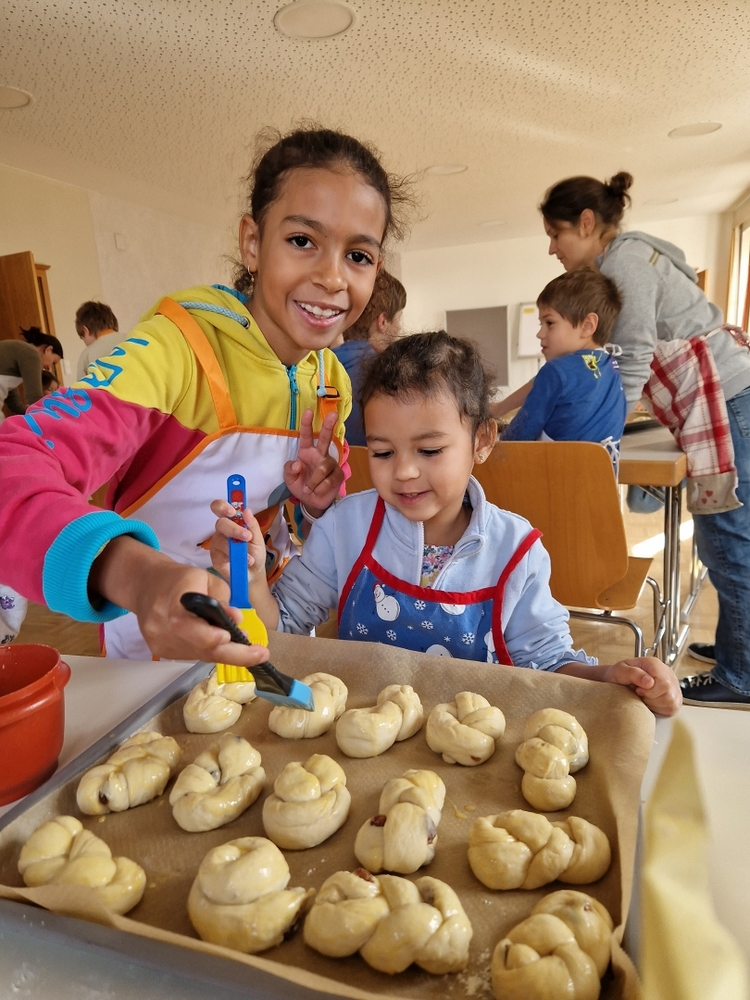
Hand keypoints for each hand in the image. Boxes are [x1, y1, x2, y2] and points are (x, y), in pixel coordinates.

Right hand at [89, 536, 269, 666]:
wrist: (147, 586)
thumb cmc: (179, 580)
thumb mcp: (205, 579)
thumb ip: (222, 599)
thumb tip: (237, 620)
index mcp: (172, 605)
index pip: (193, 628)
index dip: (212, 636)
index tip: (235, 637)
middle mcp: (163, 628)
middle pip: (201, 649)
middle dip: (234, 654)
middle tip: (260, 654)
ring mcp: (160, 643)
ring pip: (200, 655)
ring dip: (223, 652)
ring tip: (244, 646)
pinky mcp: (161, 651)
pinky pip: (191, 655)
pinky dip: (208, 650)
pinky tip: (218, 642)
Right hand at [209, 499, 266, 584]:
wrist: (254, 573)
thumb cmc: (254, 553)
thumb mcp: (258, 539)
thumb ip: (252, 525)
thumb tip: (247, 510)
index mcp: (232, 522)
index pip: (220, 508)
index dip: (222, 506)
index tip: (232, 511)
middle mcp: (222, 531)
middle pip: (220, 523)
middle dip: (234, 529)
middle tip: (247, 536)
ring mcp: (217, 543)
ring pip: (220, 540)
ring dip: (236, 547)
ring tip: (250, 557)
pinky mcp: (214, 556)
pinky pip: (220, 554)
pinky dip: (233, 557)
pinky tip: (244, 561)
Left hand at [284, 408, 342, 512]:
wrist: (312, 502)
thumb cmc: (300, 485)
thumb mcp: (289, 479)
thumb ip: (289, 470)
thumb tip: (297, 463)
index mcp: (306, 452)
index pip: (306, 436)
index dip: (307, 424)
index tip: (308, 411)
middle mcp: (320, 454)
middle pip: (326, 438)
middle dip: (329, 425)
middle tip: (333, 414)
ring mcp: (331, 464)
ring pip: (324, 467)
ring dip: (314, 480)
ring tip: (309, 489)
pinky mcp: (338, 474)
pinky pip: (329, 480)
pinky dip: (320, 488)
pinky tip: (317, 491)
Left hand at [602, 657, 681, 716]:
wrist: (616, 681)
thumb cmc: (619, 675)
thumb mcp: (619, 670)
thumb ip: (632, 673)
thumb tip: (649, 682)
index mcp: (654, 664)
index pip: (664, 682)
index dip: (650, 691)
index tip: (638, 690)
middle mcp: (667, 673)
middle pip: (668, 694)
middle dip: (651, 698)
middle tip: (640, 693)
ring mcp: (673, 685)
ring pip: (671, 702)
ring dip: (654, 703)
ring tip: (645, 696)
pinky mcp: (674, 697)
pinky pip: (672, 708)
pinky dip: (659, 708)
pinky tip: (651, 701)